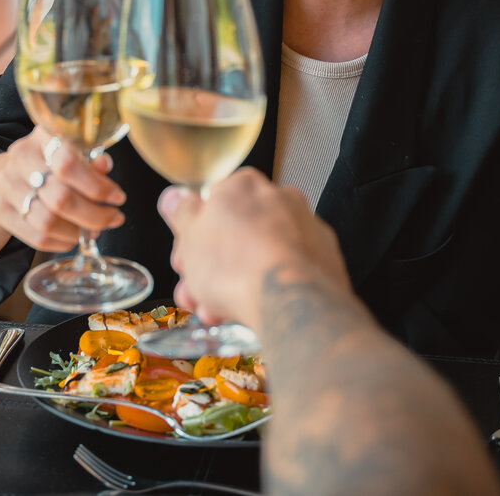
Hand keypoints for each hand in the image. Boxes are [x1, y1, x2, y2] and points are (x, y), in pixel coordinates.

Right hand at [0, 128, 125, 252]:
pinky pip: (36, 237)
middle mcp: (20, 157)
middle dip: (95, 215)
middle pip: (60, 197)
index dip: (96, 185)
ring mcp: (7, 185)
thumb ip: (91, 160)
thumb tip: (104, 166)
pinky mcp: (1, 211)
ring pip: (47, 222)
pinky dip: (62, 242)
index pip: (67, 162)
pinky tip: (74, 236)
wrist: (7, 173)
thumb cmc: (50, 162)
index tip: (117, 197)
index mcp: (42, 136)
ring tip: (95, 229)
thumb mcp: (73, 151)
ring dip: (78, 232)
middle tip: (114, 218)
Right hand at [159, 168, 350, 327]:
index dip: (193, 238)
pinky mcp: (324, 257)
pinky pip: (287, 270)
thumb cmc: (236, 266)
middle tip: (196, 292)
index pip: (211, 205)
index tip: (185, 261)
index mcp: (243, 185)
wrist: (290, 303)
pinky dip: (268, 287)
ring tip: (218, 313)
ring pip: (259, 255)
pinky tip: (250, 311)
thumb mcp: (189, 236)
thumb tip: (174, 197)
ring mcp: (305, 228)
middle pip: (235, 233)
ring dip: (234, 283)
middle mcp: (279, 198)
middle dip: (211, 267)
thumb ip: (181, 212)